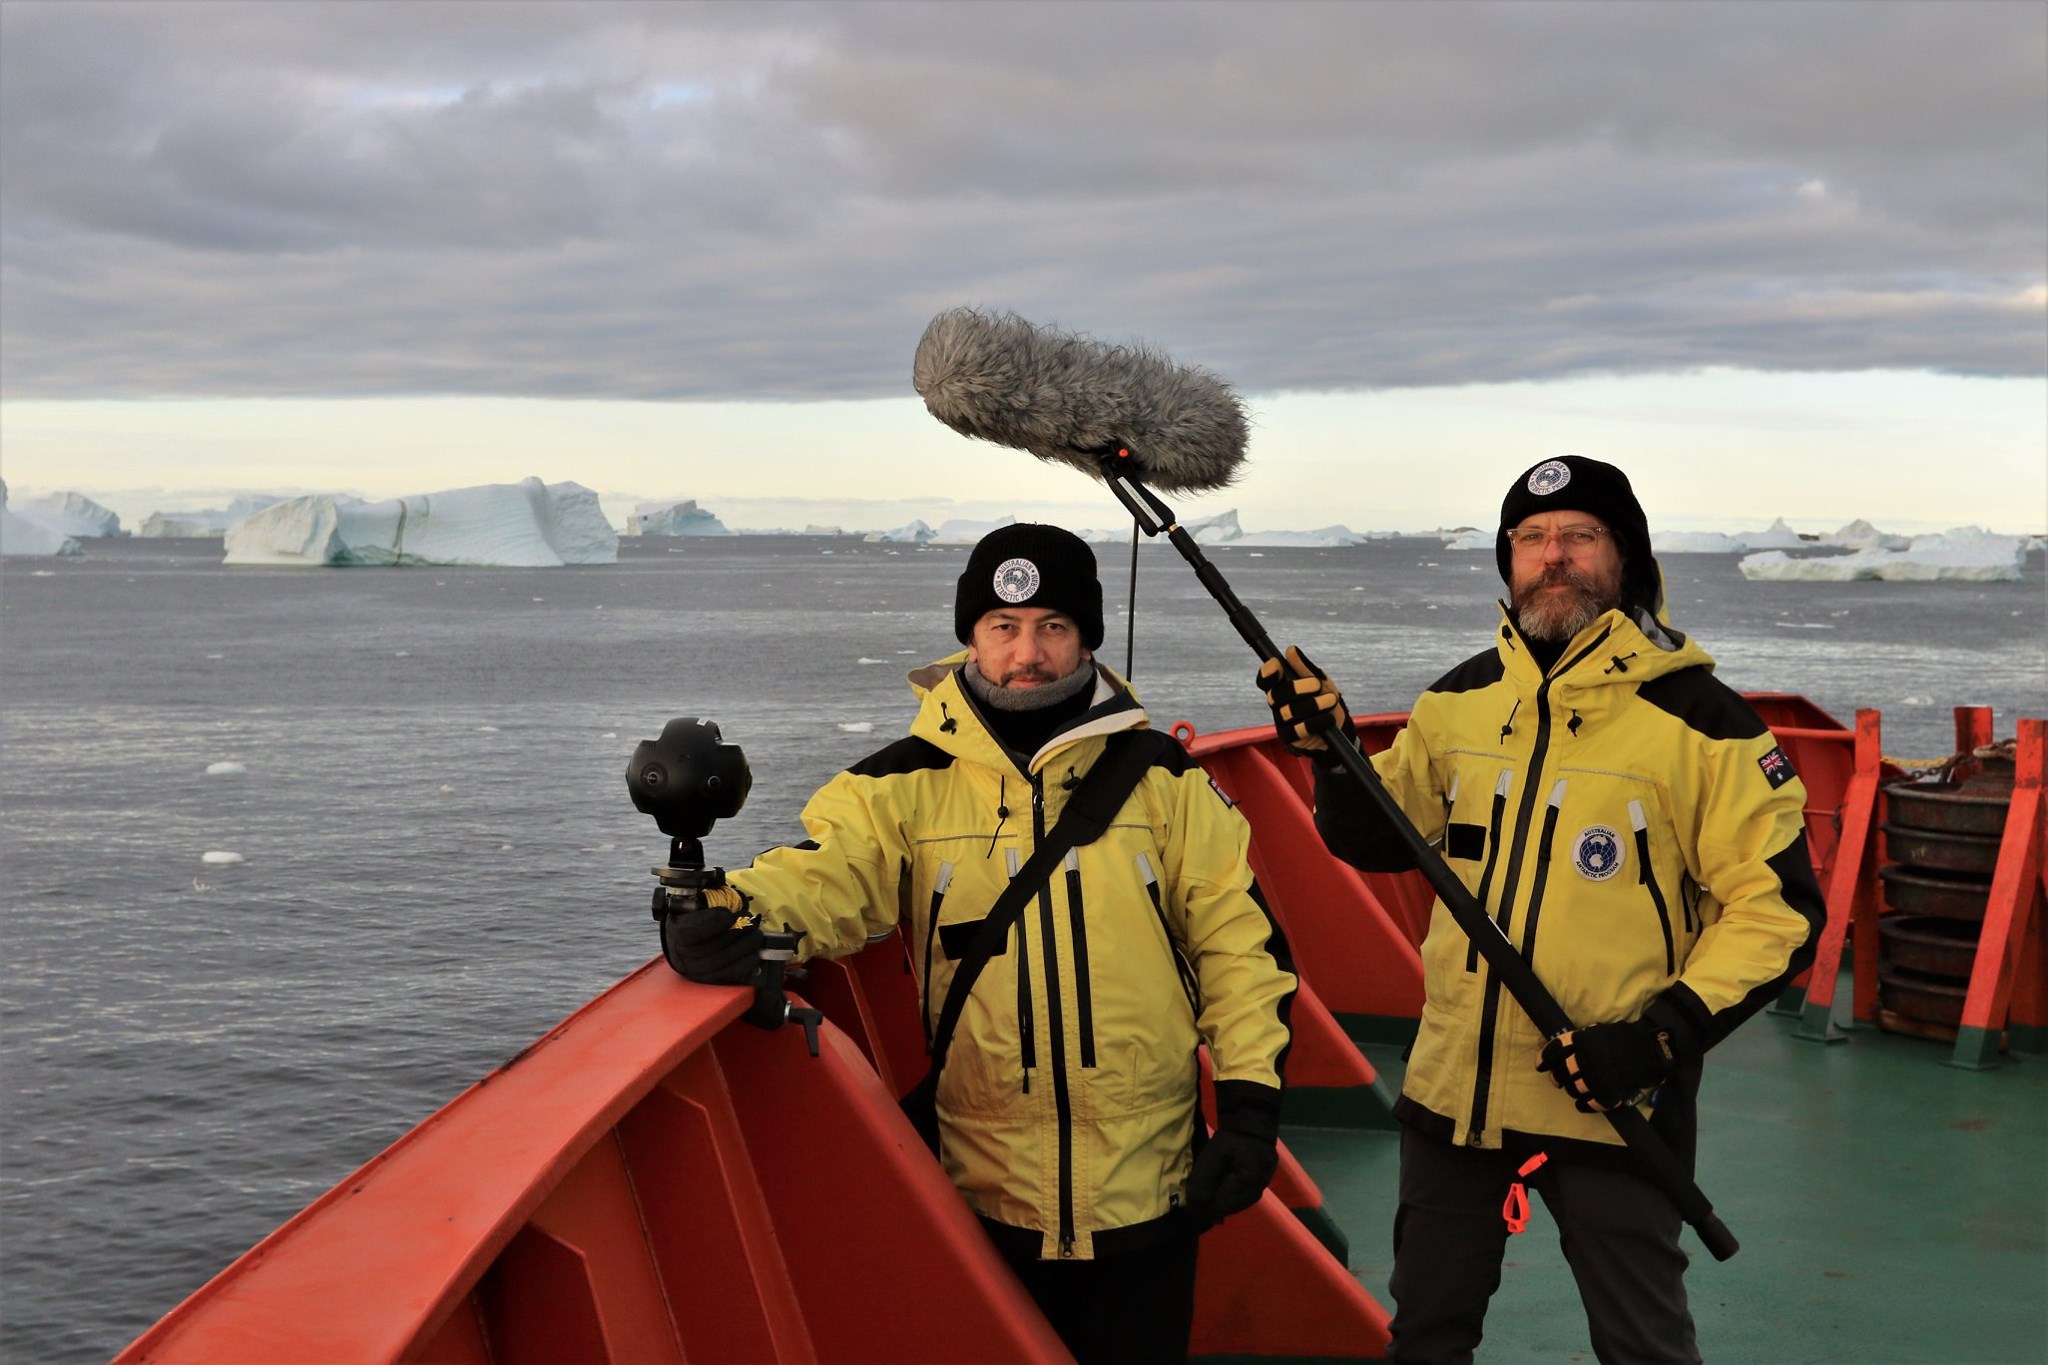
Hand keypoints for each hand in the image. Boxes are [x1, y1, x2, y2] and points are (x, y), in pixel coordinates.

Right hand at [664, 893, 762, 985]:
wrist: (693, 940)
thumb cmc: (700, 915)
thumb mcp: (698, 900)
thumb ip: (707, 893)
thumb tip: (718, 879)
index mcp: (676, 929)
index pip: (690, 932)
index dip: (712, 923)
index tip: (728, 914)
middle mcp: (681, 953)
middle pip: (710, 948)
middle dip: (736, 932)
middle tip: (750, 920)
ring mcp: (695, 970)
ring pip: (721, 962)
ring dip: (744, 946)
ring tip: (756, 934)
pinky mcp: (709, 980)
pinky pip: (729, 975)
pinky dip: (746, 964)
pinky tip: (755, 953)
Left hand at [1187, 1079, 1282, 1229]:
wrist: (1253, 1126)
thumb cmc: (1233, 1138)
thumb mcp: (1213, 1153)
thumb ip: (1203, 1179)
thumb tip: (1194, 1203)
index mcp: (1245, 1188)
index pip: (1215, 1208)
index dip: (1197, 1205)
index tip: (1184, 1196)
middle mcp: (1253, 1196)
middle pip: (1222, 1210)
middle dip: (1205, 1203)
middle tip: (1191, 1190)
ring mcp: (1256, 1195)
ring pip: (1227, 1207)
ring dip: (1212, 1199)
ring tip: (1201, 1186)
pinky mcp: (1254, 1191)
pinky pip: (1234, 1201)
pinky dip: (1221, 1195)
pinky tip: (1213, 1186)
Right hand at [1255, 645, 1352, 754]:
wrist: (1341, 730)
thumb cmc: (1328, 702)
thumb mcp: (1322, 682)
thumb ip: (1306, 668)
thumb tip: (1291, 650)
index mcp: (1282, 688)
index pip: (1266, 680)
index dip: (1267, 673)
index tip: (1276, 665)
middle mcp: (1278, 705)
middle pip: (1276, 694)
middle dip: (1298, 688)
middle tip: (1317, 684)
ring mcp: (1282, 722)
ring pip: (1288, 711)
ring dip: (1313, 704)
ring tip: (1331, 700)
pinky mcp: (1290, 738)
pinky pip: (1297, 730)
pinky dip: (1316, 722)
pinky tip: (1329, 719)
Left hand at [1537, 1018, 1676, 1112]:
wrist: (1651, 1049)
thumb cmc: (1623, 1038)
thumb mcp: (1596, 1031)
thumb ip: (1577, 1040)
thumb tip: (1551, 1045)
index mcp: (1581, 1041)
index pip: (1553, 1051)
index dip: (1543, 1059)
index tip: (1540, 1065)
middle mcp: (1585, 1060)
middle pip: (1560, 1074)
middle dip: (1556, 1078)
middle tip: (1558, 1080)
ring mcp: (1596, 1078)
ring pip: (1573, 1090)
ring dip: (1572, 1090)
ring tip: (1577, 1088)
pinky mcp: (1607, 1094)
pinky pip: (1587, 1104)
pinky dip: (1583, 1104)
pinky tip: (1584, 1102)